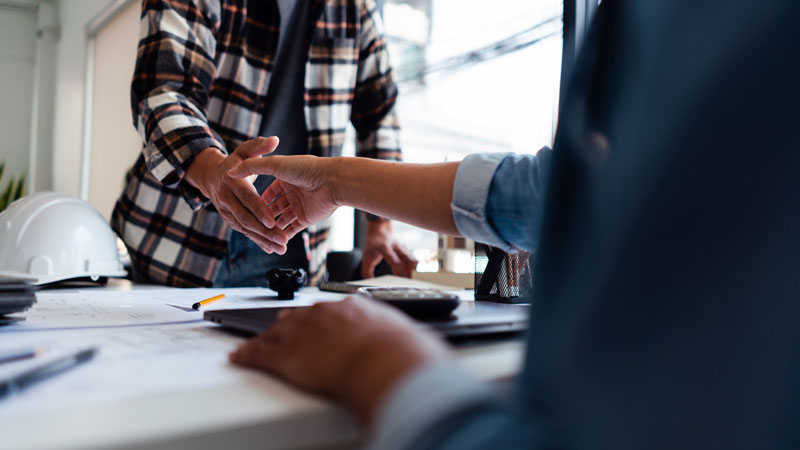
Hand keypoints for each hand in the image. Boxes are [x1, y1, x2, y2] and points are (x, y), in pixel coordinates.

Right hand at [185, 137, 288, 252]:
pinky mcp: (231, 220)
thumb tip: (274, 140)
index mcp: (232, 181)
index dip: (260, 210)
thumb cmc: (234, 162)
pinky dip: (258, 241)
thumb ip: (258, 147)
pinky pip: (245, 232)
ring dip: (263, 239)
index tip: (272, 221)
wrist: (210, 176)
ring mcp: (227, 212)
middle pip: (246, 219)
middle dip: (264, 231)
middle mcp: (227, 199)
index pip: (248, 198)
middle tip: (281, 240)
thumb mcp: (244, 151)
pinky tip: (270, 248)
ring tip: (280, 248)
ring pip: (246, 229)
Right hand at [227, 155, 339, 239]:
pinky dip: (282, 235)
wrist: (331, 181)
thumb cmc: (305, 169)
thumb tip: (231, 172)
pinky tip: (271, 240)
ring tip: (258, 234)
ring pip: (282, 219)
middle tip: (249, 224)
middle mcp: (293, 192)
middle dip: (263, 216)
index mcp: (286, 178)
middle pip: (274, 207)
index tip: (244, 206)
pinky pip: (292, 229)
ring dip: (271, 227)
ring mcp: (300, 206)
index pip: (268, 191)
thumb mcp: (275, 164)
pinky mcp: (306, 218)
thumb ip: (253, 166)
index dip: (257, 199)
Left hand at [229, 296, 448, 424]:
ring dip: (262, 339)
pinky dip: (246, 355)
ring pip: (274, 335)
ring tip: (252, 342)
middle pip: (297, 318)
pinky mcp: (287, 357)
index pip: (327, 311)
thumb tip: (417, 345)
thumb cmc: (400, 350)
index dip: (318, 319)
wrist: (384, 360)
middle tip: (280, 327)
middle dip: (287, 324)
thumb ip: (400, 335)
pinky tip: (237, 356)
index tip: (317, 322)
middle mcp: (321, 315)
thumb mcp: (404, 334)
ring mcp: (302, 334)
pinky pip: (259, 354)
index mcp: (349, 307)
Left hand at [362, 220, 416, 277]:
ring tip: (410, 281)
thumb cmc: (373, 244)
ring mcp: (402, 247)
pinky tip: (411, 274)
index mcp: (385, 248)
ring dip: (412, 271)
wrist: (379, 229)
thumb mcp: (366, 257)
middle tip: (408, 283)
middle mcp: (396, 246)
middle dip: (409, 272)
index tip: (398, 280)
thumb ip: (367, 271)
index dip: (398, 271)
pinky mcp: (406, 249)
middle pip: (407, 260)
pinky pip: (412, 259)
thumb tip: (370, 282)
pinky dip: (412, 267)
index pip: (394, 260)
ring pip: (411, 259)